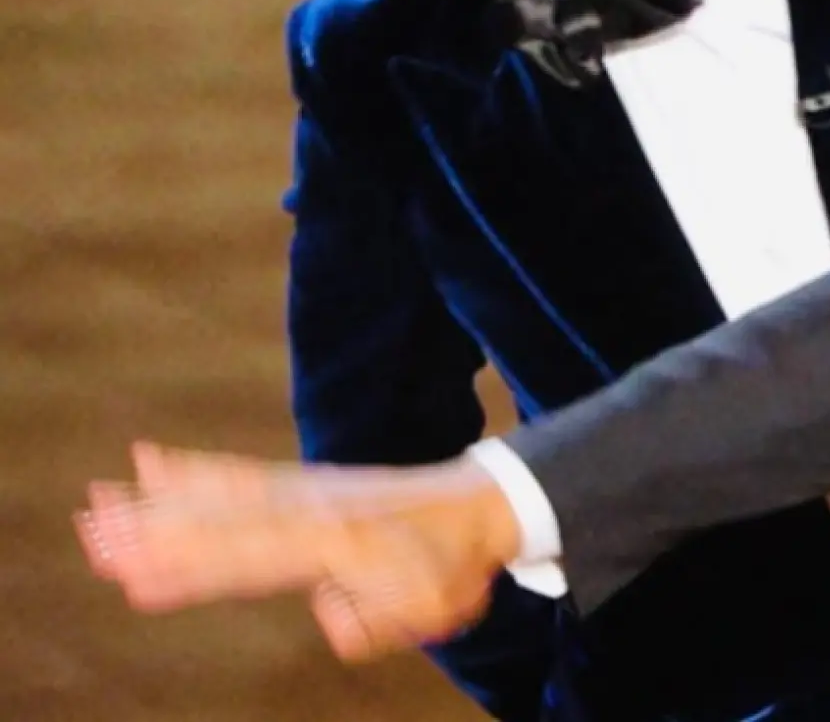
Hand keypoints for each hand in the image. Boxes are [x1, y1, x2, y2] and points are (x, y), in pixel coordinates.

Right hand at [75, 442, 521, 660]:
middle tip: (96, 538)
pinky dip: (197, 470)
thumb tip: (328, 613)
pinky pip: (244, 477)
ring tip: (103, 501)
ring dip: (161, 501)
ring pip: (223, 496)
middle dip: (157, 534)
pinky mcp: (306, 485)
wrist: (482, 506)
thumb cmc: (454, 568)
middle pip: (224, 523)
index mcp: (339, 542)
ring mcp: (308, 492)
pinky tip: (153, 462)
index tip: (139, 577)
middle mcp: (314, 509)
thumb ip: (373, 620)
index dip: (194, 568)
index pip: (252, 560)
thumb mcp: (426, 609)